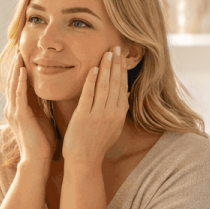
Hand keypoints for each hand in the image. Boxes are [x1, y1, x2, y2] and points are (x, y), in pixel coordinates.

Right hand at [4, 51, 56, 165]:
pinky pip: (19, 94)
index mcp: (18, 110)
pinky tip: (24, 70)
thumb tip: (49, 94)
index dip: (20, 71)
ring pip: (13, 85)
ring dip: (16, 69)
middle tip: (19, 49)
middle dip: (16, 65)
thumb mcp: (42, 118)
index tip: (24, 56)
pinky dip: (20, 81)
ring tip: (19, 54)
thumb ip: (41, 106)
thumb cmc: (42, 142)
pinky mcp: (19, 115)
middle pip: (12, 82)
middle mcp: (12, 109)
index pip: (18, 86)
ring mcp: (14, 112)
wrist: (37, 159)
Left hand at [62, 45, 128, 167]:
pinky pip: (88, 94)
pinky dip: (91, 80)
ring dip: (106, 67)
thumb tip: (125, 97)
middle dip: (116, 63)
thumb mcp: (113, 129)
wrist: (84, 161)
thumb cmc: (96, 145)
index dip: (122, 70)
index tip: (122, 56)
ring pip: (104, 86)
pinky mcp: (83, 117)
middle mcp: (111, 113)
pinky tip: (93, 68)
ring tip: (107, 52)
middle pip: (116, 83)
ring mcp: (97, 115)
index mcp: (119, 115)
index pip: (123, 87)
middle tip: (116, 47)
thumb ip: (119, 113)